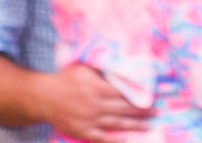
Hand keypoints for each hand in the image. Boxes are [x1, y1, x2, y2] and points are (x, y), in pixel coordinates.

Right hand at [33, 65, 152, 142]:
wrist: (44, 96)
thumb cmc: (67, 79)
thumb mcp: (86, 69)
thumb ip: (104, 69)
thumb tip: (124, 66)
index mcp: (98, 88)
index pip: (125, 92)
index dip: (140, 94)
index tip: (154, 95)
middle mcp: (96, 104)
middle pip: (125, 108)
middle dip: (143, 110)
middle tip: (157, 111)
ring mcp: (89, 119)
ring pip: (117, 123)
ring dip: (135, 125)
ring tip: (149, 126)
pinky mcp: (82, 131)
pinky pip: (101, 137)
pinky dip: (114, 140)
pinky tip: (126, 141)